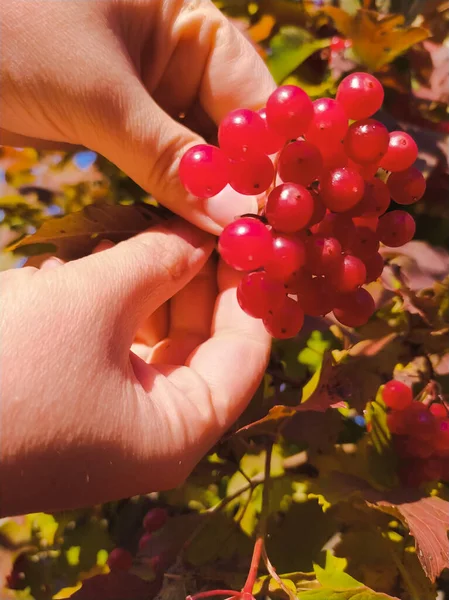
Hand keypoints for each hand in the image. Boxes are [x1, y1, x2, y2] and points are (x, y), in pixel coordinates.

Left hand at [0, 0, 275, 232]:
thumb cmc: (10, 30)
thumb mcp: (100, 94)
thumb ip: (172, 160)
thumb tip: (236, 219)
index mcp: (187, 23)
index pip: (254, 98)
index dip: (272, 159)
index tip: (284, 216)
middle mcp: (176, 60)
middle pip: (231, 134)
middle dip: (244, 187)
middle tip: (266, 245)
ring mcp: (147, 98)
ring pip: (196, 158)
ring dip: (210, 202)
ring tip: (236, 250)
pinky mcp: (118, 130)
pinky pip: (160, 171)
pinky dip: (174, 201)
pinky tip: (193, 235)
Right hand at [0, 219, 270, 516]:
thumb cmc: (4, 369)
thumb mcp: (91, 301)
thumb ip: (156, 262)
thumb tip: (196, 236)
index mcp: (178, 432)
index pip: (246, 353)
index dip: (250, 289)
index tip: (248, 235)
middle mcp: (152, 433)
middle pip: (201, 343)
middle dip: (194, 278)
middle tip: (190, 217)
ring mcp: (109, 419)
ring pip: (154, 339)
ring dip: (148, 284)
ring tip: (141, 228)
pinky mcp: (71, 400)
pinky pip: (112, 344)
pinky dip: (110, 303)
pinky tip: (95, 261)